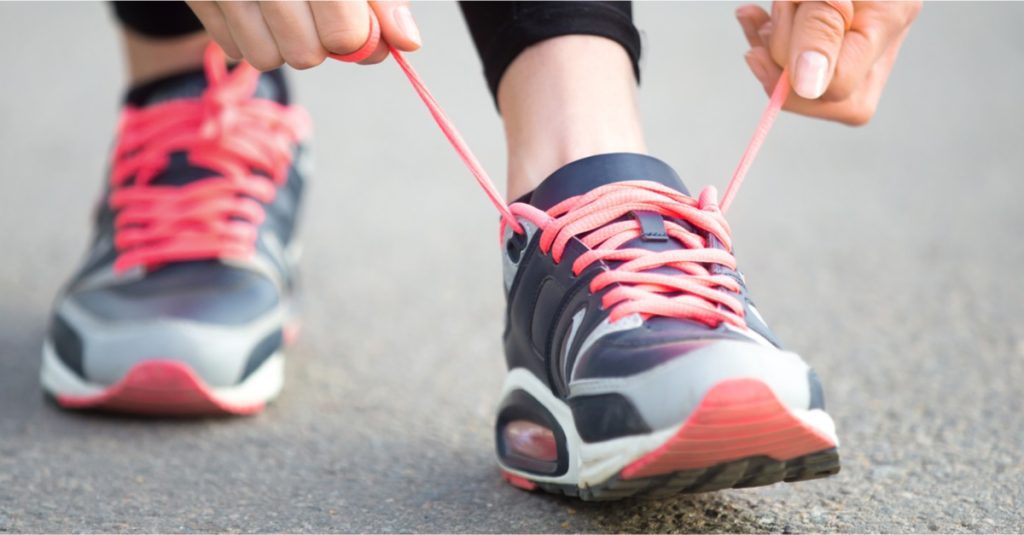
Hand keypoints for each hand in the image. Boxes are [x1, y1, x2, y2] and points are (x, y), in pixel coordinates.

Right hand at [186, 1, 421, 70]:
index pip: (343, 36)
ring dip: (283, 43)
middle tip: (318, 10)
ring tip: (288, 8)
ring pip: (266, 57)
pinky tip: (258, 4)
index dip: (356, 37)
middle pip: (305, 55)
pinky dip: (250, 34)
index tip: (356, 21)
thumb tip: (406, 43)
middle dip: (320, 41)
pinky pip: (234, 48)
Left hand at [736, 1, 920, 124]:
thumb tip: (808, 86)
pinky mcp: (837, 34)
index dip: (790, 75)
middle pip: (826, 96)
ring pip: (806, 82)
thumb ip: (819, 29)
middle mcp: (882, 39)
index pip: (837, 89)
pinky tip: (749, 17)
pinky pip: (798, 62)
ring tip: (767, 10)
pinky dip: (765, 40)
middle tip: (774, 17)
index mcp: (887, 22)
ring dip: (770, 47)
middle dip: (781, 64)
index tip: (764, 40)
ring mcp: (862, 39)